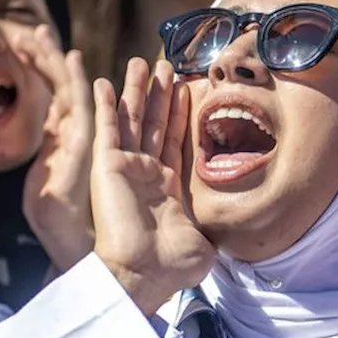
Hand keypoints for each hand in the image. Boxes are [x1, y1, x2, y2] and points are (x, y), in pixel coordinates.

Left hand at [14, 26, 94, 272]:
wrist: (59, 234)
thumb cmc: (49, 211)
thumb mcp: (39, 170)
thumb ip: (44, 147)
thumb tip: (39, 130)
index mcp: (60, 135)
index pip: (49, 92)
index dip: (36, 66)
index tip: (19, 44)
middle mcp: (73, 130)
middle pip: (60, 82)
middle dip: (47, 55)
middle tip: (32, 29)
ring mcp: (81, 134)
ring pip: (70, 86)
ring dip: (56, 58)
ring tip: (39, 33)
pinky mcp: (85, 142)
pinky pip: (82, 103)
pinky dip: (77, 79)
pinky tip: (71, 57)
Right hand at [90, 59, 214, 314]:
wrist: (143, 275)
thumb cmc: (173, 267)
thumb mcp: (207, 243)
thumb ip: (214, 223)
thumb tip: (236, 223)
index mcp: (168, 190)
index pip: (174, 141)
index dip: (179, 113)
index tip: (185, 87)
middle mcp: (146, 175)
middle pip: (155, 124)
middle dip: (161, 94)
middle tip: (166, 64)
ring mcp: (126, 169)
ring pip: (133, 119)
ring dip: (137, 90)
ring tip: (141, 62)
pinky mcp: (108, 166)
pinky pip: (107, 129)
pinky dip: (104, 105)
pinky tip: (102, 82)